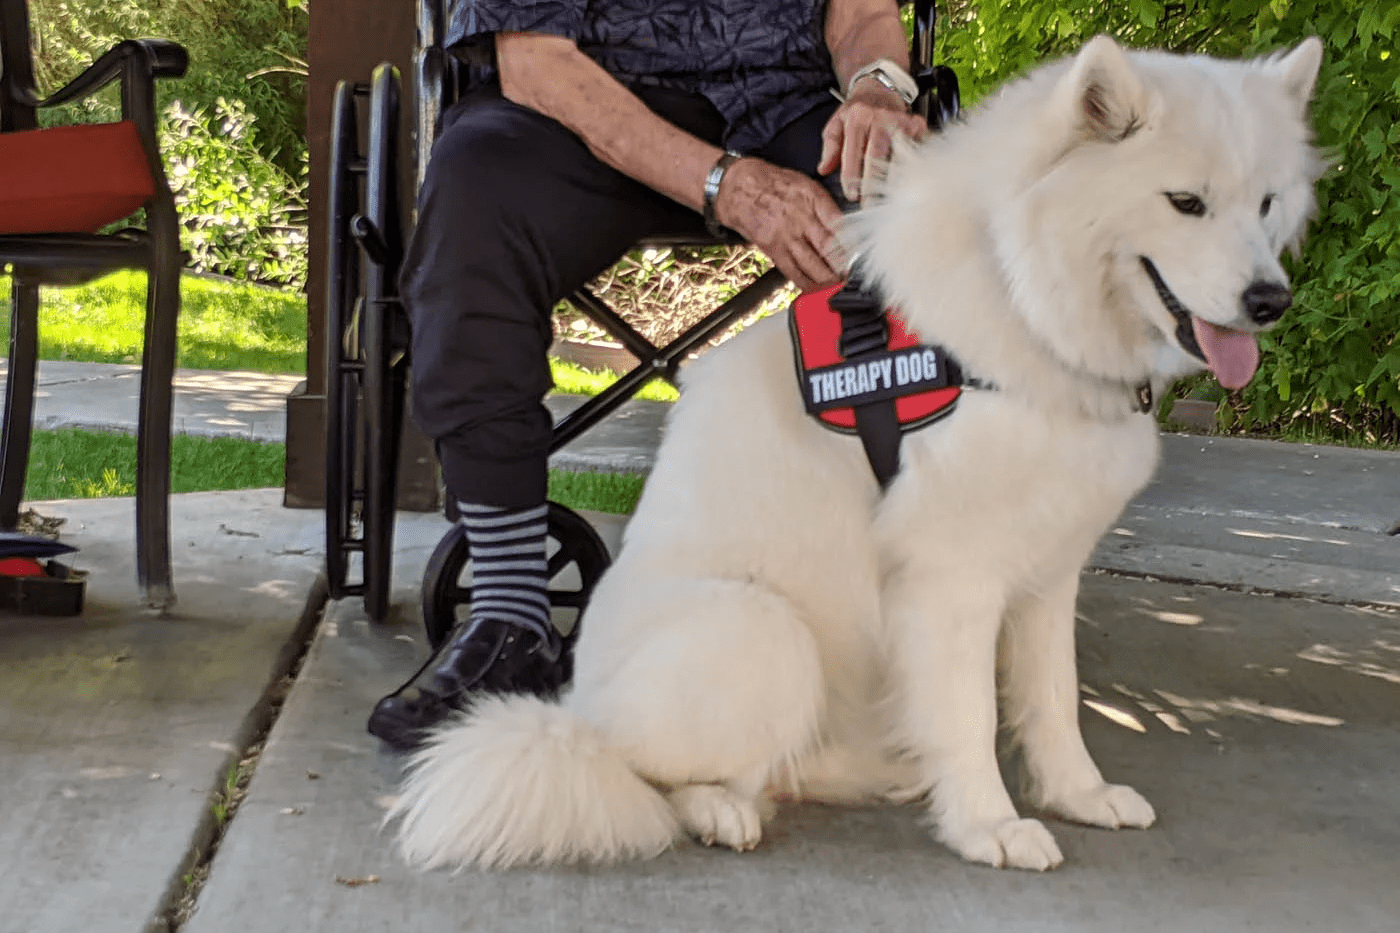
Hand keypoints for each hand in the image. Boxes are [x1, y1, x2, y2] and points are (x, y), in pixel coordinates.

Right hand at [713, 157, 845, 291]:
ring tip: (838, 285)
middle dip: (843, 266)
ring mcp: (786, 235)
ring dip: (828, 279)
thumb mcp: (804, 184)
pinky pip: (792, 271)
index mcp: (812, 198)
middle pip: (829, 247)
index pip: (839, 225)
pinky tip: (815, 288)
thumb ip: (825, 205)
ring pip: (812, 263)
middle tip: (852, 275)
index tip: (860, 256)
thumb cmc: (773, 185)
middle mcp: (800, 217)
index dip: (852, 244)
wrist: (738, 188)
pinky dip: (806, 283)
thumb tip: (844, 227)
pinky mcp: (773, 249)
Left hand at [817, 81, 929, 203]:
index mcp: (858, 118)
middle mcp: (880, 118)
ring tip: (888, 200)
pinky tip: (908, 184)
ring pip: (899, 156)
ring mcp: (901, 121)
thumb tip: (823, 169)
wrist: (880, 89)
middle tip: (869, 205)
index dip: (852, 176)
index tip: (851, 195)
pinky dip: (912, 168)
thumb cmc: (857, 111)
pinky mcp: (917, 125)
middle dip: (872, 183)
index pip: (853, 152)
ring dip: (893, 181)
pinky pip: (917, 150)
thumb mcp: (836, 123)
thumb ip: (830, 147)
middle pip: (877, 156)